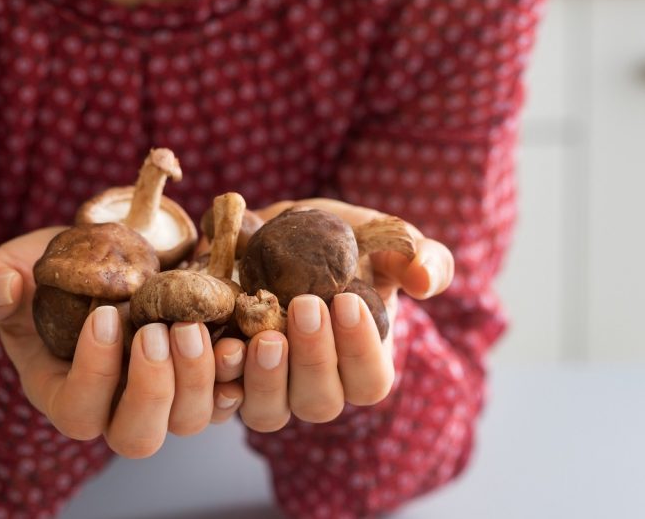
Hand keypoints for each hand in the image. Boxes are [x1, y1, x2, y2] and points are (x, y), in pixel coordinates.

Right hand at [0, 227, 219, 457]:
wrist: (104, 252)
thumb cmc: (47, 269)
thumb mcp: (8, 270)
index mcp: (63, 391)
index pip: (78, 413)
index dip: (94, 375)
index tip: (104, 315)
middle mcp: (116, 405)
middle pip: (139, 436)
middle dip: (153, 388)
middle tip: (157, 328)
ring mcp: (165, 393)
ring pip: (190, 420)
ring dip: (199, 375)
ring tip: (194, 322)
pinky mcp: (202, 372)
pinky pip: (230, 394)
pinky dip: (238, 371)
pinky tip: (238, 335)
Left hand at [209, 198, 454, 430]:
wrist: (282, 232)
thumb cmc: (346, 243)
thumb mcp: (387, 239)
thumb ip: (418, 256)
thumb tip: (426, 281)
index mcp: (361, 363)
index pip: (369, 381)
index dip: (360, 349)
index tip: (348, 300)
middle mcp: (314, 385)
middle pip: (319, 401)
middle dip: (313, 357)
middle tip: (304, 304)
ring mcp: (268, 386)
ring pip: (268, 412)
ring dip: (265, 377)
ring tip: (263, 333)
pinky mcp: (226, 375)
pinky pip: (219, 399)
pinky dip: (218, 378)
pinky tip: (220, 344)